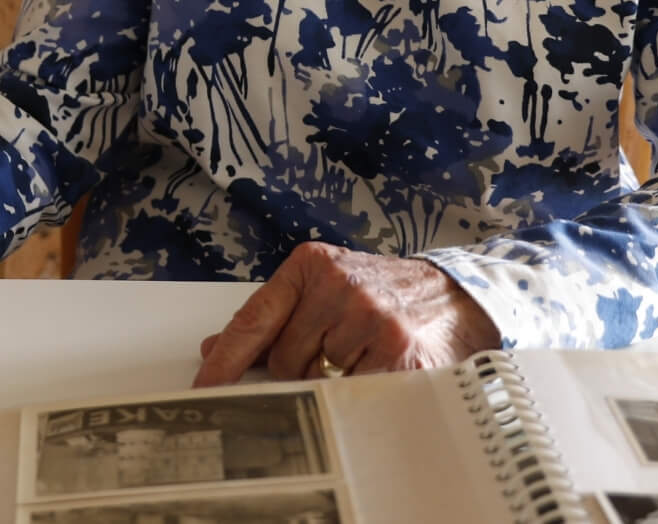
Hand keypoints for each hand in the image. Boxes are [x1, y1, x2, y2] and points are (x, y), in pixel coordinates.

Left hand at [191, 242, 500, 386]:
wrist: (454, 296)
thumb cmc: (383, 294)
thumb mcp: (325, 289)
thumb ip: (273, 316)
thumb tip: (213, 346)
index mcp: (311, 265)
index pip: (253, 318)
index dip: (226, 359)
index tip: (203, 387)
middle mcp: (338, 285)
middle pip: (284, 358)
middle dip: (300, 368)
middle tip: (334, 350)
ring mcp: (368, 316)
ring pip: (319, 379)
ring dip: (335, 379)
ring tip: (363, 353)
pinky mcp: (396, 348)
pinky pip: (354, 391)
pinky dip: (362, 389)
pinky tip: (379, 367)